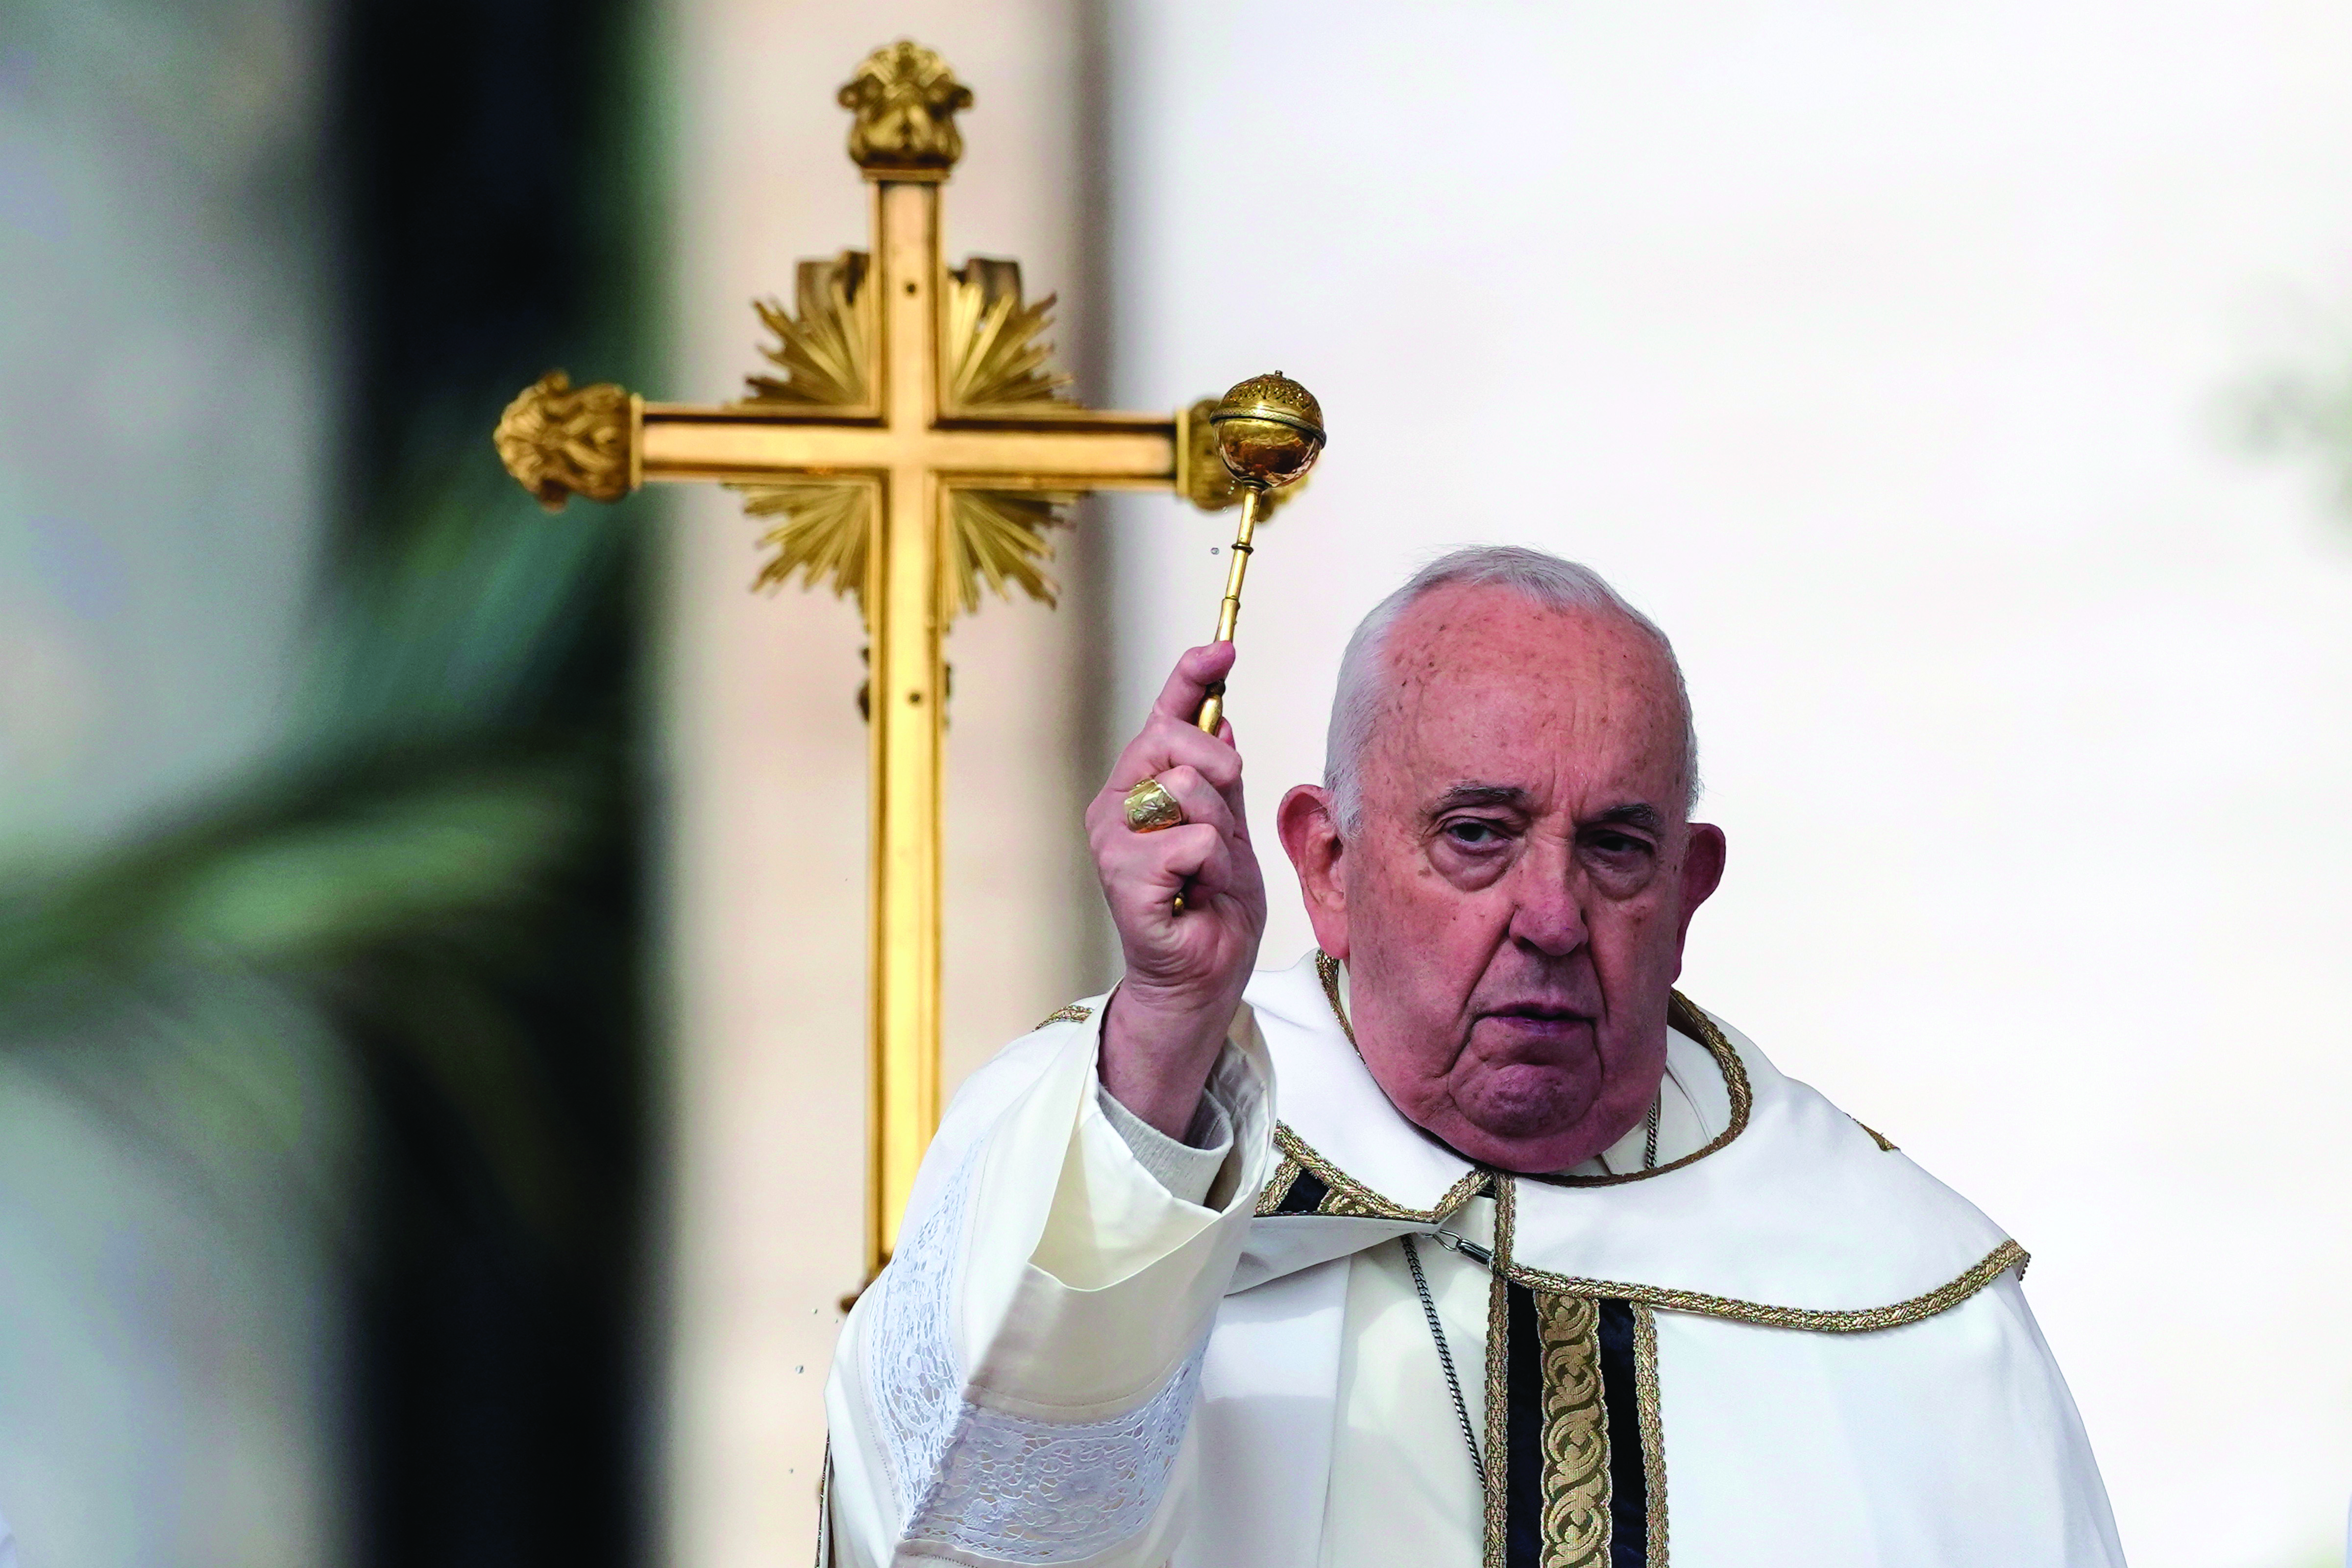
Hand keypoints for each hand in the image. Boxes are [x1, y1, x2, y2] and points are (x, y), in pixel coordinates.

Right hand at [1086, 642, 1267, 1137]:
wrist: (1203, 979)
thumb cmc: (1214, 908)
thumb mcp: (1231, 829)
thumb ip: (1221, 779)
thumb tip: (1222, 713)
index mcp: (1141, 787)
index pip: (1163, 714)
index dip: (1190, 675)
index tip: (1222, 648)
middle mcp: (1116, 805)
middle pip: (1170, 737)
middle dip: (1218, 765)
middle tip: (1227, 812)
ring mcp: (1113, 840)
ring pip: (1186, 788)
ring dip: (1220, 833)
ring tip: (1208, 872)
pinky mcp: (1123, 877)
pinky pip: (1191, 841)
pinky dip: (1213, 868)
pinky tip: (1197, 895)